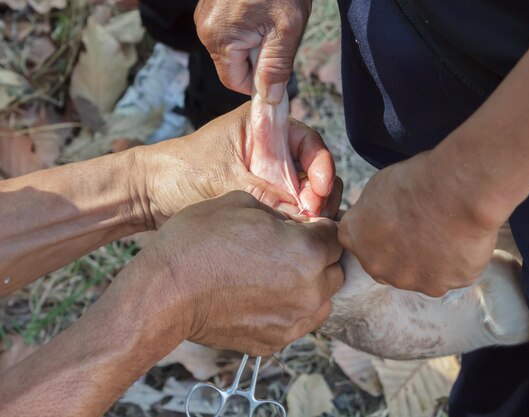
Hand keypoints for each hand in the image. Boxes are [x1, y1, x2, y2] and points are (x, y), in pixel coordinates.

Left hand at [133, 102, 334, 226]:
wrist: (147, 195)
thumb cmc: (179, 172)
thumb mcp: (225, 181)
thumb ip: (267, 196)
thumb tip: (306, 219)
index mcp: (263, 125)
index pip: (307, 141)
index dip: (320, 164)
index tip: (320, 187)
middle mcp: (271, 150)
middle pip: (313, 169)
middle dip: (320, 192)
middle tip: (314, 215)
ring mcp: (268, 176)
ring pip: (305, 191)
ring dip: (311, 210)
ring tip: (307, 228)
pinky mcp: (264, 200)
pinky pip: (290, 209)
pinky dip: (297, 221)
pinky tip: (298, 234)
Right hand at [134, 191, 343, 355]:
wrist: (165, 293)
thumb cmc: (198, 243)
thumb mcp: (242, 204)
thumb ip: (281, 213)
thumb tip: (292, 224)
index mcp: (308, 251)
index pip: (334, 235)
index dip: (318, 227)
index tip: (302, 227)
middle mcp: (310, 289)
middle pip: (334, 268)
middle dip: (318, 257)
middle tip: (288, 250)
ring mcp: (294, 320)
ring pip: (322, 299)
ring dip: (310, 286)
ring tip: (277, 275)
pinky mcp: (275, 342)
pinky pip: (297, 322)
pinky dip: (289, 310)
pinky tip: (262, 297)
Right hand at [194, 0, 310, 101]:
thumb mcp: (286, 29)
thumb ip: (276, 68)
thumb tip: (269, 99)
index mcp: (219, 38)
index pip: (234, 82)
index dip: (258, 82)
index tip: (277, 68)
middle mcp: (205, 29)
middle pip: (232, 66)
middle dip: (256, 60)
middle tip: (277, 35)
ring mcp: (206, 16)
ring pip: (231, 49)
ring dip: (253, 43)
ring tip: (269, 19)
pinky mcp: (210, 6)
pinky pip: (229, 31)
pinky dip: (247, 29)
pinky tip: (260, 10)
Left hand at [338, 152, 503, 296]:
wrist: (455, 192)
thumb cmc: (416, 181)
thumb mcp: (377, 188)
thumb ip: (370, 213)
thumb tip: (376, 219)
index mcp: (353, 237)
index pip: (362, 240)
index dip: (383, 228)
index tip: (400, 216)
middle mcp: (374, 265)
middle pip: (387, 263)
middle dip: (402, 249)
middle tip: (424, 225)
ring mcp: (405, 279)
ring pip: (417, 274)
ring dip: (429, 259)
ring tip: (446, 230)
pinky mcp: (436, 288)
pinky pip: (444, 277)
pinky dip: (453, 263)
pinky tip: (461, 242)